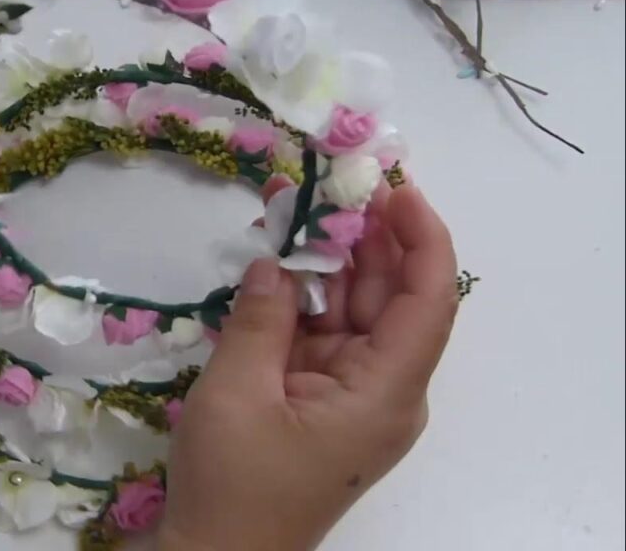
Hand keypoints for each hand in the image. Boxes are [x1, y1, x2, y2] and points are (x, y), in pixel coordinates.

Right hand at [159, 181, 457, 550]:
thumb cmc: (233, 482)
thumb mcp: (236, 392)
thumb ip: (261, 318)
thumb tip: (274, 263)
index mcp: (385, 393)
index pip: (429, 301)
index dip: (422, 238)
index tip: (393, 187)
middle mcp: (385, 391)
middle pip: (393, 298)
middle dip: (367, 237)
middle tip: (333, 181)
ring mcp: (354, 395)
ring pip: (356, 312)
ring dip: (330, 261)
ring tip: (298, 205)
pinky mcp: (325, 400)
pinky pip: (325, 335)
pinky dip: (305, 297)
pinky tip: (280, 258)